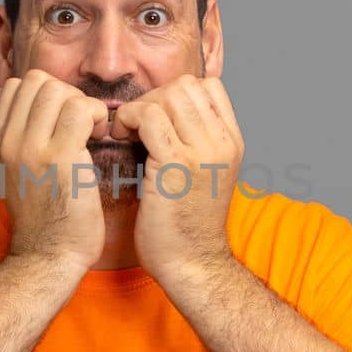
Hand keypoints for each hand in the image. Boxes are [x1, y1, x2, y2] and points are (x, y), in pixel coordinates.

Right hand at [0, 70, 110, 273]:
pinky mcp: (60, 158)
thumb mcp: (11, 170)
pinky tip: (101, 136)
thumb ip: (7, 131)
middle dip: (67, 94)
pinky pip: (81, 109)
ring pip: (59, 90)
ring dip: (84, 104)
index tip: (62, 118)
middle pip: (38, 81)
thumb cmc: (41, 216)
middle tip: (82, 123)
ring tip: (92, 130)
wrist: (48, 256)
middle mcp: (9, 141)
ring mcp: (31, 148)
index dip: (46, 93)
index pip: (16, 85)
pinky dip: (98, 115)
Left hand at [112, 74, 244, 279]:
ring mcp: (204, 152)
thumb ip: (192, 143)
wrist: (191, 265)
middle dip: (152, 98)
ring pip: (167, 95)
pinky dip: (128, 120)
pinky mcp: (177, 164)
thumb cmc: (184, 225)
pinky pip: (148, 117)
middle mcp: (223, 143)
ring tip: (126, 133)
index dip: (174, 94)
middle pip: (185, 86)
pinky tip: (120, 138)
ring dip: (139, 108)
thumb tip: (159, 112)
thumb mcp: (202, 176)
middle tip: (133, 127)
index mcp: (232, 142)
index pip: (208, 87)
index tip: (154, 119)